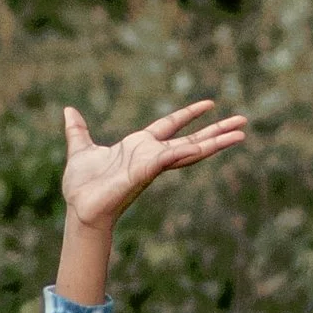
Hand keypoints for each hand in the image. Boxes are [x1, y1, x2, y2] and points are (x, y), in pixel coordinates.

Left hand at [61, 98, 249, 230]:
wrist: (79, 208)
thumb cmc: (81, 185)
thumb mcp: (80, 148)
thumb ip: (78, 130)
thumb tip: (69, 110)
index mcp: (140, 146)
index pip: (171, 125)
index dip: (190, 114)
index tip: (210, 104)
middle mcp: (153, 155)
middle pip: (193, 139)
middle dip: (217, 130)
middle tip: (243, 121)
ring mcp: (153, 164)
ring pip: (191, 150)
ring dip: (216, 142)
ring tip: (241, 134)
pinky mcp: (146, 171)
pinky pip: (170, 158)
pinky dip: (187, 151)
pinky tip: (206, 145)